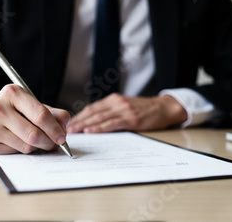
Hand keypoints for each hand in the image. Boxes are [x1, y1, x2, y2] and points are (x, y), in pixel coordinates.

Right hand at [0, 84, 69, 153]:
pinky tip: (20, 141)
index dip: (55, 129)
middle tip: (55, 144)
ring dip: (38, 147)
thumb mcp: (30, 104)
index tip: (62, 137)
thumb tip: (64, 126)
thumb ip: (52, 112)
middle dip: (49, 142)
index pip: (41, 115)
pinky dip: (23, 149)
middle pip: (34, 134)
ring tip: (39, 142)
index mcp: (12, 93)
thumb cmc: (12, 109)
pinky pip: (15, 152)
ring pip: (26, 146)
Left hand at [66, 93, 186, 132]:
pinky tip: (91, 131)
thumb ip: (112, 111)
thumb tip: (94, 122)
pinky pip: (112, 124)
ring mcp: (123, 110)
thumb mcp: (126, 106)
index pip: (92, 108)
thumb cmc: (144, 109)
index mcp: (114, 100)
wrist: (164, 108)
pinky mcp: (131, 119)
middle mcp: (117, 103)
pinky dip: (99, 128)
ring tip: (74, 131)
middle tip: (66, 129)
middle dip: (78, 121)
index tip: (69, 123)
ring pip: (99, 118)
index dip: (79, 115)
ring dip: (85, 125)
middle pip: (93, 112)